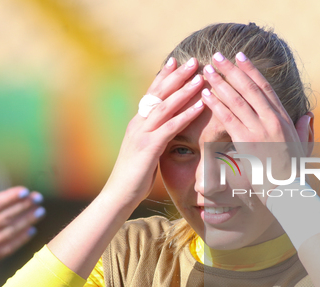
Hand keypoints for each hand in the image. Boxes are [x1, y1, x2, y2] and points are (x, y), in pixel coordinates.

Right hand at [0, 187, 44, 278]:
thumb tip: (2, 197)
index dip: (9, 197)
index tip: (24, 191)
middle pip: (4, 218)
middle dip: (23, 206)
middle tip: (38, 198)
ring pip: (8, 232)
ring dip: (27, 221)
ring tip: (40, 212)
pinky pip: (7, 248)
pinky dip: (21, 239)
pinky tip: (32, 231)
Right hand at [105, 57, 205, 207]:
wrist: (119, 194)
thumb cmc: (134, 178)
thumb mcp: (145, 153)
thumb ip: (154, 140)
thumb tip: (166, 134)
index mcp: (137, 124)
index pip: (151, 94)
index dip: (164, 77)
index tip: (176, 61)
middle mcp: (138, 124)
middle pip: (159, 94)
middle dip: (177, 75)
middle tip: (193, 60)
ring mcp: (142, 134)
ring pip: (165, 106)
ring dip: (184, 90)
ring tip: (200, 77)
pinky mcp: (148, 147)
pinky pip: (170, 127)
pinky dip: (186, 114)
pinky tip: (200, 106)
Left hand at [200, 52, 312, 197]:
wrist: (288, 191)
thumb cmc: (294, 173)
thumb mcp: (304, 148)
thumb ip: (305, 130)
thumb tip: (307, 116)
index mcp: (284, 118)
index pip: (265, 88)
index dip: (251, 71)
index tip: (240, 57)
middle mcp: (272, 120)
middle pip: (249, 89)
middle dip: (232, 70)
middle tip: (217, 56)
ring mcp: (260, 130)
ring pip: (237, 100)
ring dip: (220, 83)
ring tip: (206, 71)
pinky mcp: (247, 142)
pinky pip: (228, 119)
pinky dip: (216, 105)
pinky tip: (205, 94)